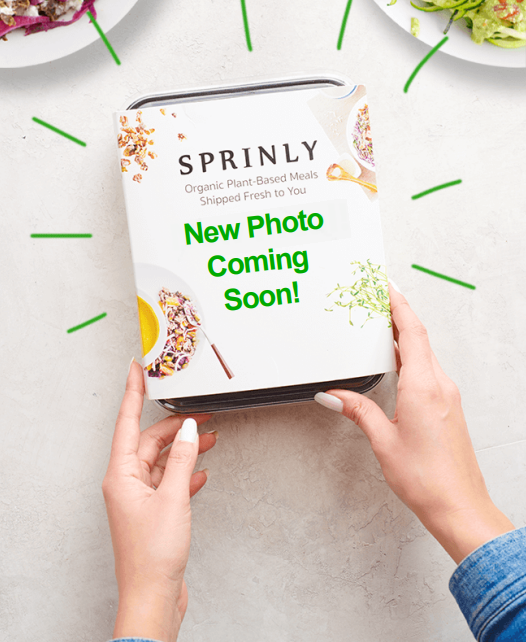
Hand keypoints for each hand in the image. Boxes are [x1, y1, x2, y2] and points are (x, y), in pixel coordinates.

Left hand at [102, 359, 217, 641]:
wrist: (153, 598)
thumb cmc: (153, 556)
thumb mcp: (172, 499)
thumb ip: (181, 460)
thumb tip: (189, 430)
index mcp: (120, 475)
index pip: (127, 422)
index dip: (133, 393)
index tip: (136, 369)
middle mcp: (125, 483)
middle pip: (149, 441)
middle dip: (176, 426)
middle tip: (201, 412)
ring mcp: (138, 498)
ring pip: (161, 460)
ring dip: (185, 449)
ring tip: (210, 437)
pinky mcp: (152, 513)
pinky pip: (168, 482)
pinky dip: (185, 473)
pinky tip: (202, 471)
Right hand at [315, 285, 513, 563]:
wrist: (460, 507)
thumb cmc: (426, 479)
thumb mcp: (383, 441)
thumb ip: (358, 411)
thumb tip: (334, 395)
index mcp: (423, 387)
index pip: (411, 332)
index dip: (398, 305)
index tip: (386, 286)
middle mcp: (440, 386)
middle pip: (419, 337)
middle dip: (399, 314)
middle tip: (377, 298)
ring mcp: (448, 396)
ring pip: (425, 354)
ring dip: (405, 336)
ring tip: (383, 326)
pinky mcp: (449, 408)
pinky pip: (429, 370)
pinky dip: (412, 356)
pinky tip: (399, 363)